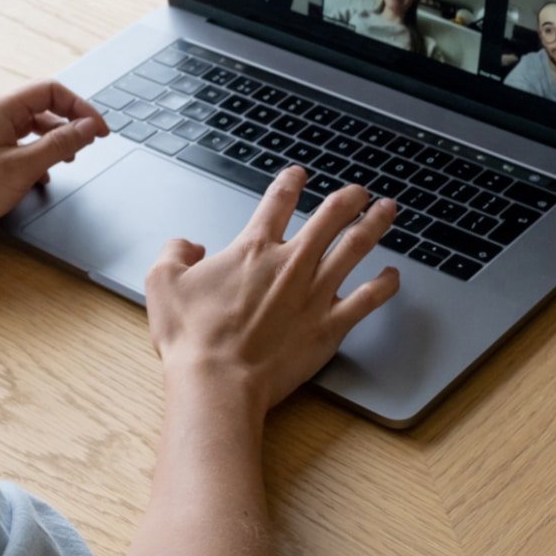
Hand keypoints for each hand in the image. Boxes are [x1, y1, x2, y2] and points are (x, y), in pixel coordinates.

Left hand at [0, 79, 109, 255]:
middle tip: (90, 145)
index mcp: (1, 108)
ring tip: (69, 161)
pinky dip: (37, 156)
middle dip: (70, 124)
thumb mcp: (24, 167)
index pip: (51, 91)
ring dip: (55, 142)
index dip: (80, 108)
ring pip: (33, 127)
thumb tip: (89, 128)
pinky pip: (20, 144)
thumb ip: (60, 144)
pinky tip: (43, 177)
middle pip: (43, 107)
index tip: (98, 130)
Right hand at [145, 167, 399, 420]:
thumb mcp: (162, 282)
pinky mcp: (330, 327)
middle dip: (347, 199)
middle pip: (329, 219)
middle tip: (358, 191)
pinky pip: (367, 300)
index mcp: (252, 249)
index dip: (289, 183)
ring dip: (373, 226)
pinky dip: (384, 286)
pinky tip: (393, 276)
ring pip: (354, 249)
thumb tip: (188, 245)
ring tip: (386, 211)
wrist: (219, 381)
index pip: (277, 203)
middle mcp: (290, 264)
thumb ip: (174, 252)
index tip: (298, 175)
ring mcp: (315, 294)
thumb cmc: (192, 337)